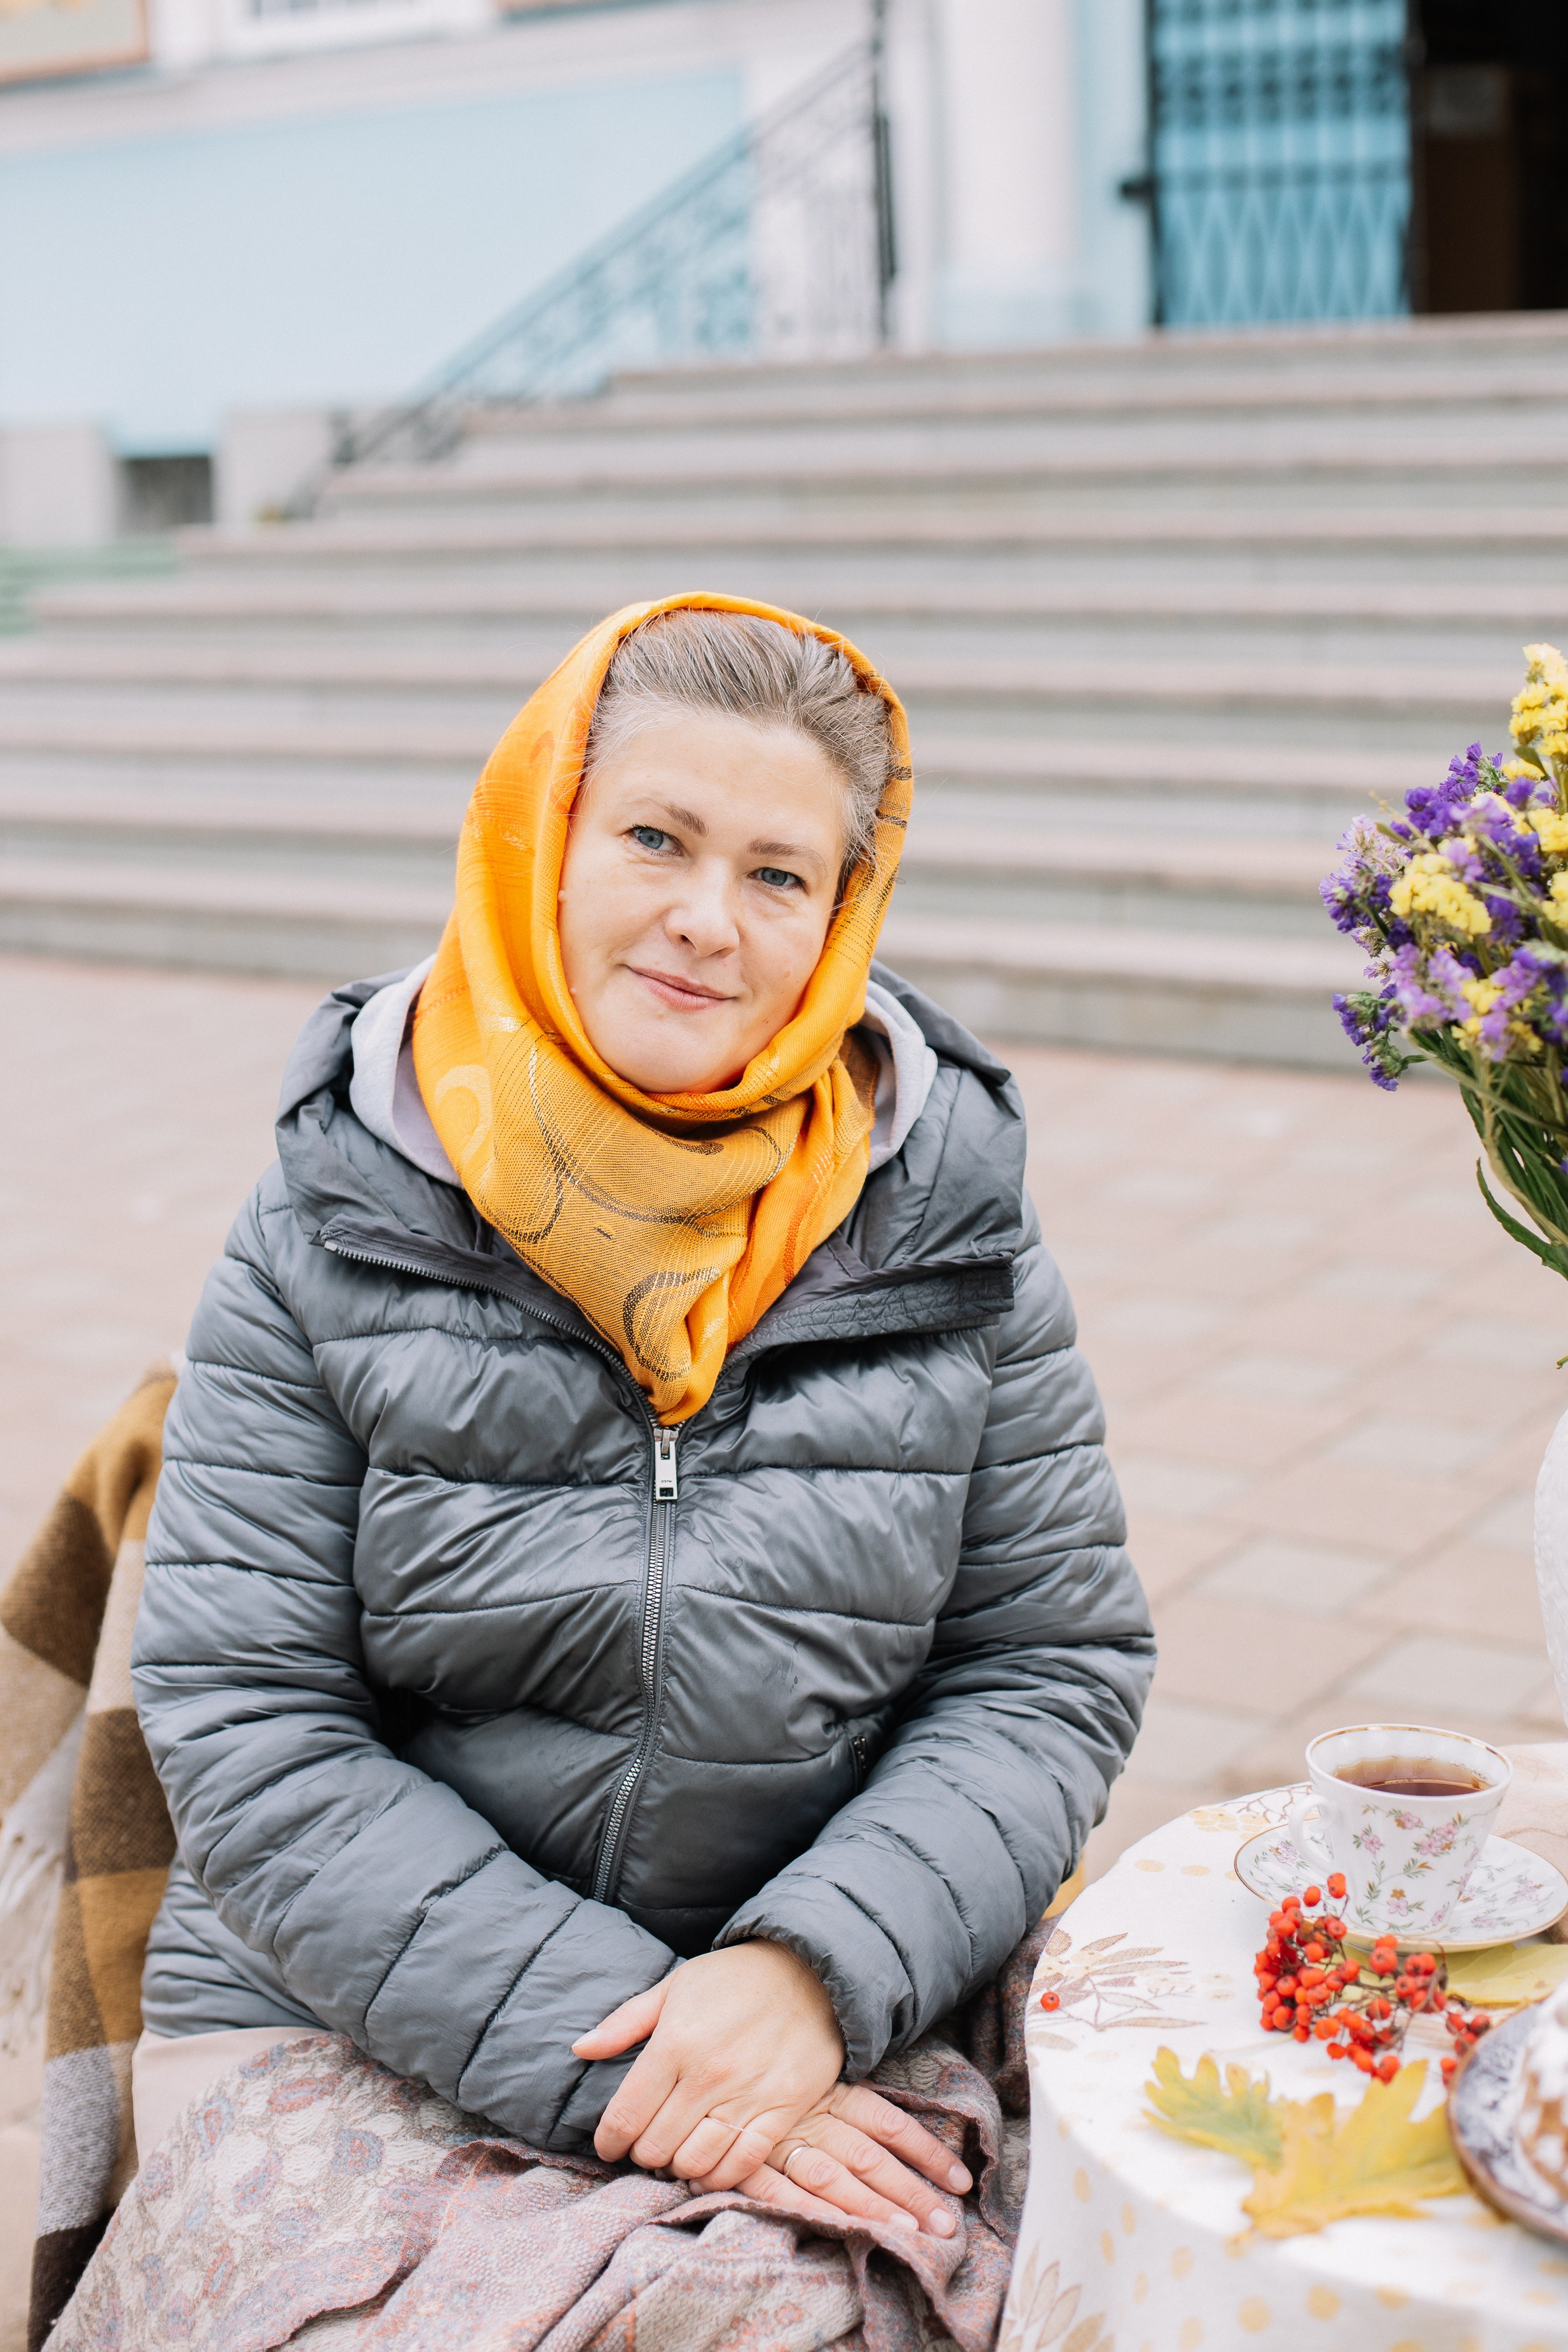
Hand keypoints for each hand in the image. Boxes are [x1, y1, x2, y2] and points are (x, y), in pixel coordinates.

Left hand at [572, 1940, 845, 2185]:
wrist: (810, 1970)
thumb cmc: (733, 1979)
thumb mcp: (674, 1987)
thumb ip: (625, 2022)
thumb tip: (580, 2048)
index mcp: (675, 2042)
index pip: (625, 2115)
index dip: (609, 2141)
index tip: (609, 2146)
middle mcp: (708, 2074)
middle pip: (656, 2147)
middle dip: (642, 2154)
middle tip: (645, 2146)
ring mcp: (748, 2095)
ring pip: (695, 2162)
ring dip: (678, 2167)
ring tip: (675, 2155)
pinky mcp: (783, 2110)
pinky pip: (743, 2164)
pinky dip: (719, 2176)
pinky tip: (708, 2166)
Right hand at [721, 2081, 972, 2237]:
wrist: (704, 2064)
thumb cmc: (770, 2073)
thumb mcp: (814, 2072)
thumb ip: (851, 2098)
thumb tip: (904, 2127)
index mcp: (833, 2093)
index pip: (889, 2123)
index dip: (926, 2152)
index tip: (961, 2181)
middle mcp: (813, 2118)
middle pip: (869, 2157)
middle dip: (909, 2191)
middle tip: (944, 2224)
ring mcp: (780, 2143)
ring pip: (833, 2178)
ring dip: (870, 2206)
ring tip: (907, 2233)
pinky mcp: (747, 2164)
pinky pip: (782, 2192)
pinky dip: (813, 2211)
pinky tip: (843, 2229)